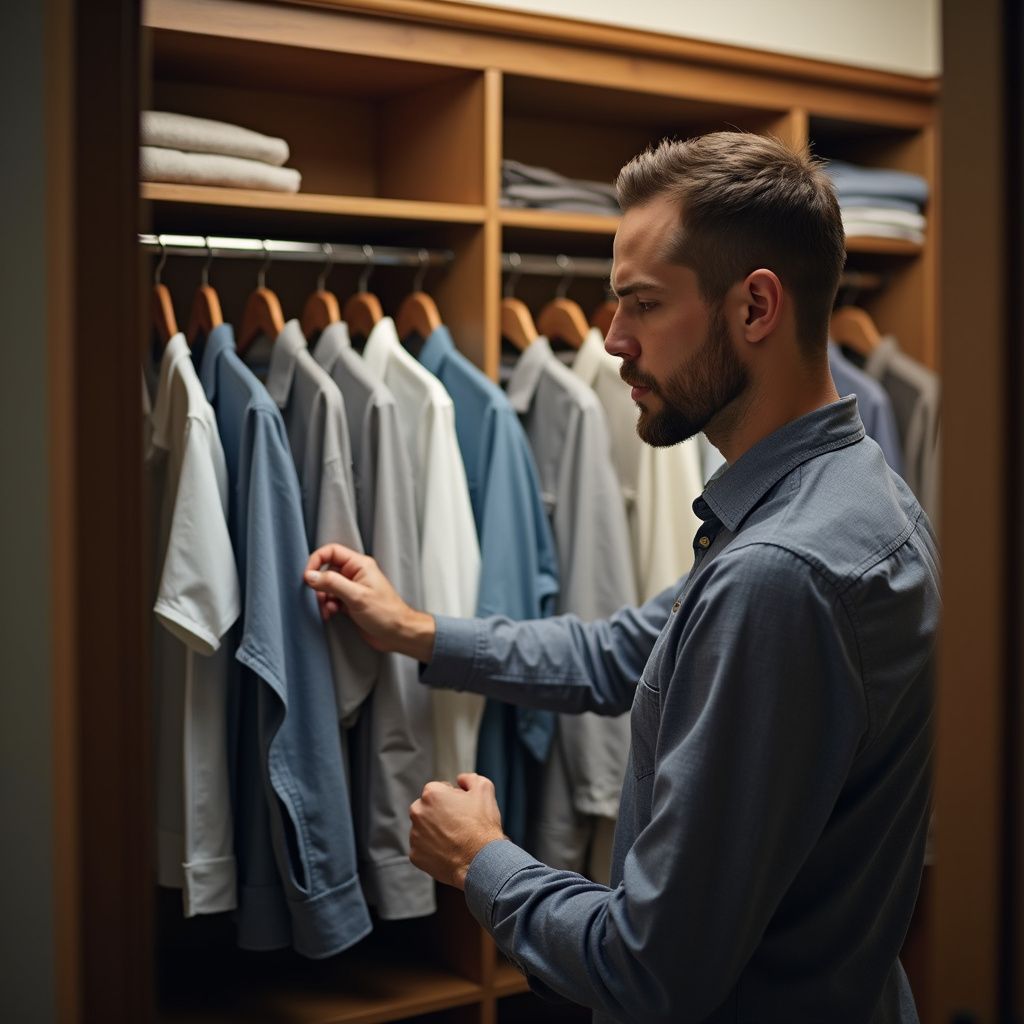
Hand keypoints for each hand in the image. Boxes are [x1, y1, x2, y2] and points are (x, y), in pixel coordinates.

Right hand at [304, 543, 435, 660]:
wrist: (397, 633)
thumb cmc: (385, 613)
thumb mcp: (356, 596)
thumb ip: (332, 583)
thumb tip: (310, 575)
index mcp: (359, 564)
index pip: (331, 551)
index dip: (316, 561)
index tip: (307, 577)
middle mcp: (355, 573)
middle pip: (326, 570)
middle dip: (319, 585)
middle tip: (319, 598)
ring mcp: (352, 588)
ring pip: (327, 586)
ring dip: (322, 598)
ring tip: (327, 610)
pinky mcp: (350, 602)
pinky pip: (331, 599)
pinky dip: (328, 606)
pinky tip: (331, 614)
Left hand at [409, 773, 505, 889]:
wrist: (480, 862)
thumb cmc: (481, 827)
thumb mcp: (484, 790)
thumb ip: (469, 778)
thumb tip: (460, 779)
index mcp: (432, 793)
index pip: (440, 789)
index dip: (454, 798)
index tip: (463, 809)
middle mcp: (418, 812)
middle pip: (428, 808)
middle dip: (441, 813)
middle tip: (459, 824)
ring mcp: (414, 835)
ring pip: (424, 828)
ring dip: (435, 831)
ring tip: (455, 840)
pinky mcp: (415, 855)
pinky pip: (422, 848)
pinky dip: (432, 849)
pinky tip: (448, 851)